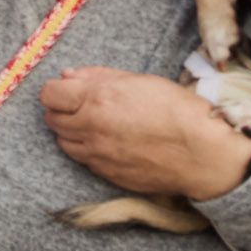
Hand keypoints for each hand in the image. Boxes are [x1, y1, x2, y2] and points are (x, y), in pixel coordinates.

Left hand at [40, 67, 250, 199]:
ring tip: (95, 124)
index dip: (57, 90)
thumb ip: (98, 77)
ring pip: (63, 142)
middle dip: (62, 109)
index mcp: (96, 100)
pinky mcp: (106, 174)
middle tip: (82, 105)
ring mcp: (96, 155)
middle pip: (52, 119)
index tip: (67, 89)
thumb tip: (68, 76)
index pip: (49, 94)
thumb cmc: (177, 111)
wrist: (201, 154)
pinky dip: (87, 149)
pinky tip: (107, 142)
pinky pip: (83, 160)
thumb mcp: (139, 81)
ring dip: (71, 131)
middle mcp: (90, 128)